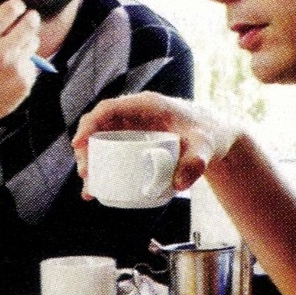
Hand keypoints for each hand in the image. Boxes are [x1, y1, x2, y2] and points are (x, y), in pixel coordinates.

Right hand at [0, 0, 40, 123]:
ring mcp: (16, 67)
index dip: (16, 6)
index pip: (10, 10)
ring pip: (34, 42)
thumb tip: (11, 16)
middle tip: (30, 19)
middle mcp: (2, 51)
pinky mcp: (25, 81)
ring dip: (27, 43)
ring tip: (14, 52)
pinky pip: (32, 64)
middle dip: (31, 18)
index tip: (18, 7)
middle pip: (30, 23)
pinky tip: (11, 73)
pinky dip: (25, 65)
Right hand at [72, 93, 243, 195]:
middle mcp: (135, 114)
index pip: (108, 109)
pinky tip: (97, 189)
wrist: (216, 136)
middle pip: (99, 126)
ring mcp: (133, 129)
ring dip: (90, 162)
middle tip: (86, 174)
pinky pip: (111, 152)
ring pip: (101, 141)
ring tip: (89, 187)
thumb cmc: (209, 133)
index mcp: (146, 105)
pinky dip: (102, 169)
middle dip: (85, 149)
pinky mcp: (135, 142)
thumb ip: (196, 162)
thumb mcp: (205, 147)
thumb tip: (179, 184)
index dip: (89, 124)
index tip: (79, 143)